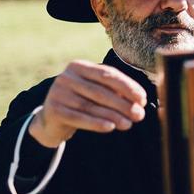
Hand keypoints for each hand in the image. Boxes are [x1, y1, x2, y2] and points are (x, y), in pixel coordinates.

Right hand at [30, 60, 147, 147]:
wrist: (50, 120)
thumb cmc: (80, 101)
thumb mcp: (95, 92)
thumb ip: (114, 91)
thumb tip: (140, 101)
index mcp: (79, 66)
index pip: (107, 74)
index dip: (127, 86)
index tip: (142, 98)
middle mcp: (66, 77)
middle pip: (100, 91)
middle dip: (122, 104)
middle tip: (139, 115)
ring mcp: (58, 93)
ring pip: (90, 105)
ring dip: (113, 115)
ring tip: (128, 124)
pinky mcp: (53, 110)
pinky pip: (79, 117)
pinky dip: (96, 123)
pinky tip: (110, 127)